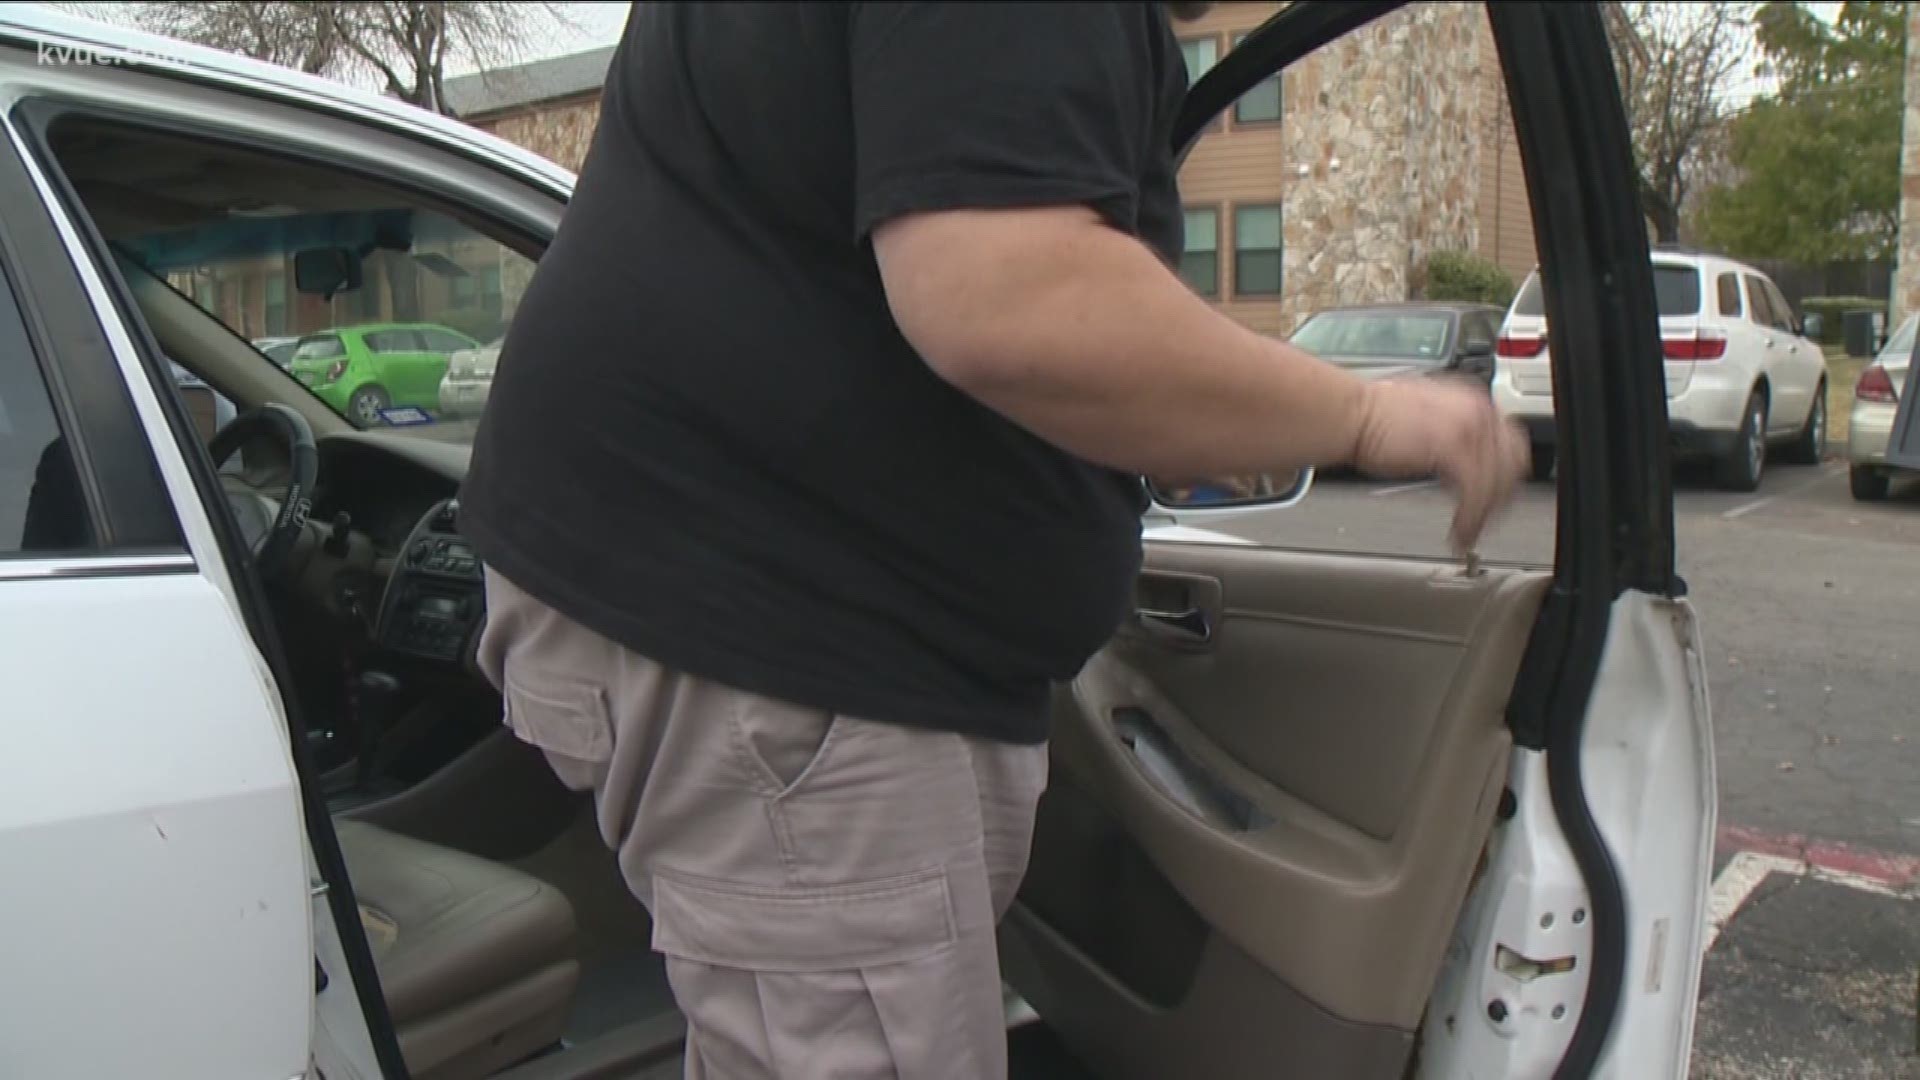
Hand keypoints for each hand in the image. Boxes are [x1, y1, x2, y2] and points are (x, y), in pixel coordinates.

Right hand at [1350, 377, 1529, 553]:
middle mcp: (1476, 409)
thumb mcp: (1425, 417)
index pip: (1509, 442)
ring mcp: (1467, 428)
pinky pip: (1476, 494)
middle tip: (1486, 519)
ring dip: (1485, 514)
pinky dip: (1470, 519)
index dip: (1505, 474)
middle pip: (1512, 463)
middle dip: (1503, 497)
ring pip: (1497, 483)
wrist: (1349, 414)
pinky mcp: (1452, 449)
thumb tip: (1459, 460)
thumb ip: (1450, 432)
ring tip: (1468, 533)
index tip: (1496, 496)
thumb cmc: (1370, 417)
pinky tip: (1459, 533)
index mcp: (1472, 399)